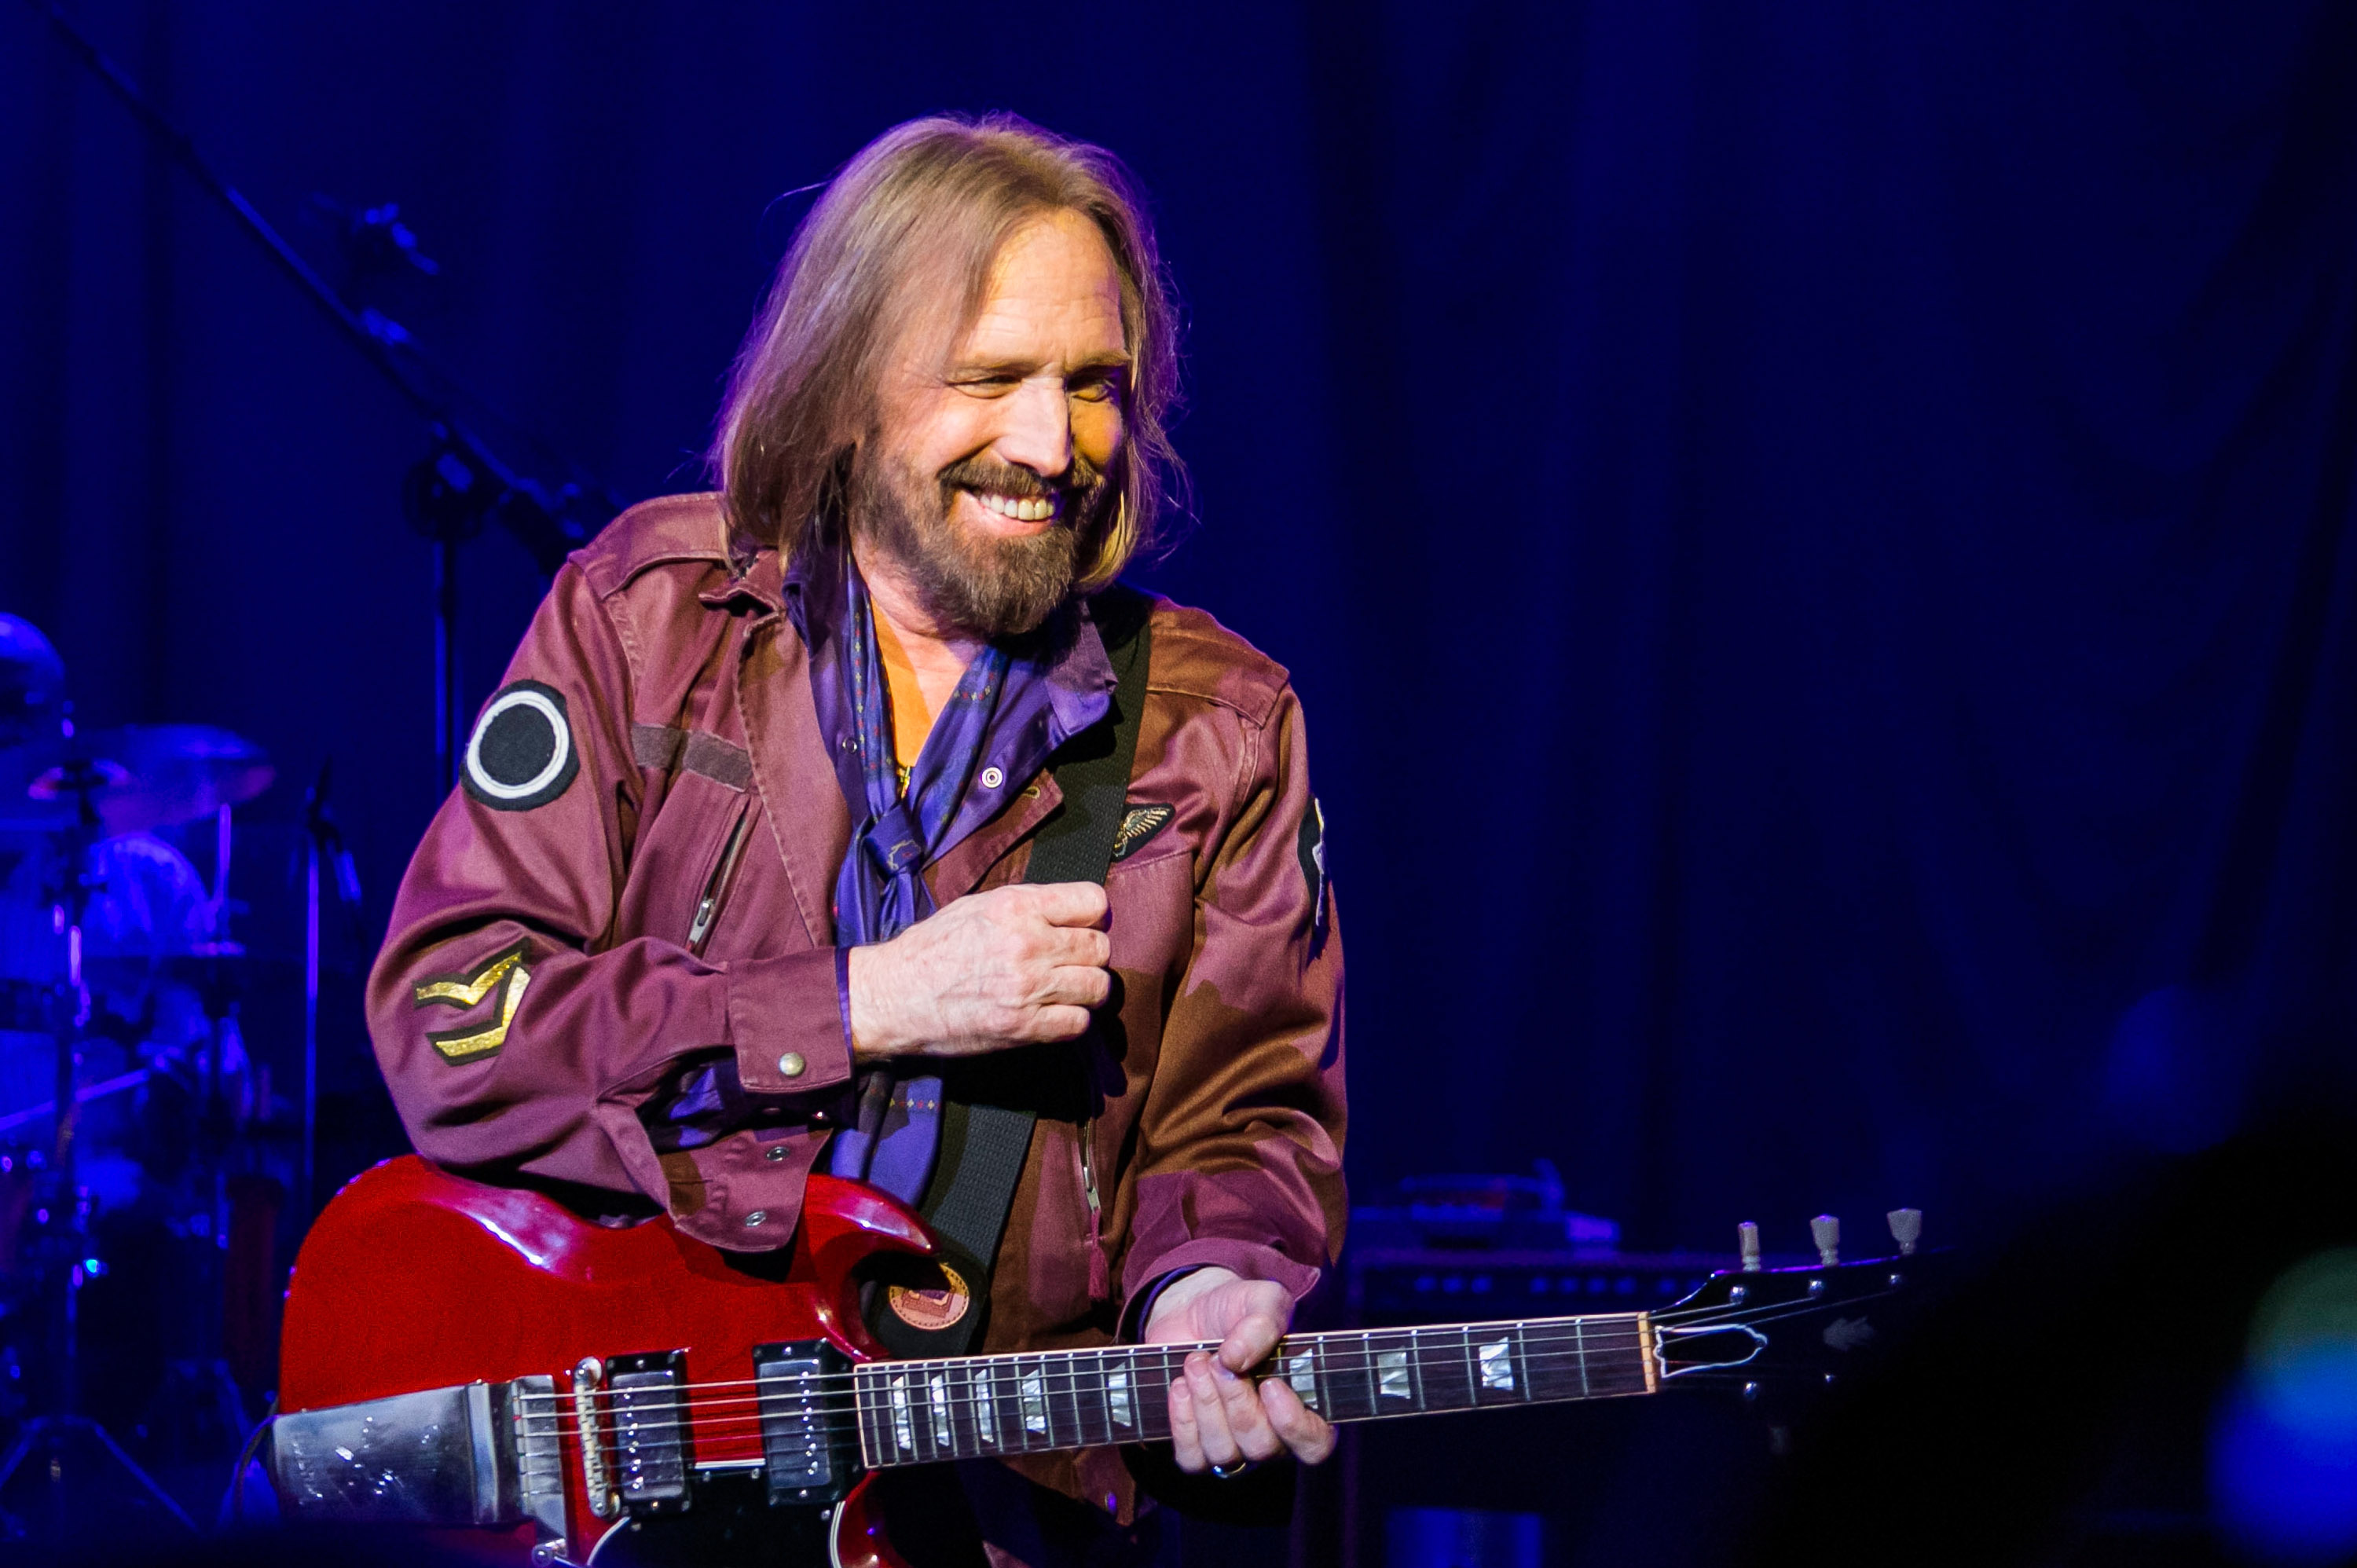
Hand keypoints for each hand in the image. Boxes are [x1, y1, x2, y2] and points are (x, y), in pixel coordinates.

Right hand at [847, 882, 1110, 1060]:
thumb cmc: (931, 948)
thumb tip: (1069, 912)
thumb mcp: (976, 906)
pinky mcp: (1024, 1027)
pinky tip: (1054, 1014)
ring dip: (1086, 989)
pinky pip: (1079, 1023)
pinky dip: (1072, 1020)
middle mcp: (1029, 944)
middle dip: (1090, 954)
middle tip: (1071, 961)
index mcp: (1017, 907)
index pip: (1093, 903)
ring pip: (1097, 987)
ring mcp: (1029, 988)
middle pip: (1100, 947)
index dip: (1092, 916)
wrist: (894, 996)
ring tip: (1065, 989)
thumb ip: (1026, 906)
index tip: (1082, 925)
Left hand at [1143, 1268, 1334, 1472]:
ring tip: (1196, 1362)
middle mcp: (1272, 1434)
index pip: (1315, 1445)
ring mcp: (1233, 1445)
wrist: (1192, 1311)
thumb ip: (1262, 1324)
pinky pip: (1191, 1458)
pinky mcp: (1196, 1446)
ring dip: (1206, 1404)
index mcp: (1304, 1405)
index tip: (1270, 1385)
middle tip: (1218, 1360)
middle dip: (1236, 1400)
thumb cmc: (1238, 1309)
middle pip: (1261, 1446)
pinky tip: (1180, 1386)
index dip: (1294, 1426)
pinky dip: (1182, 1421)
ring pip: (1224, 1453)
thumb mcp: (1261, 1300)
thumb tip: (1236, 1359)